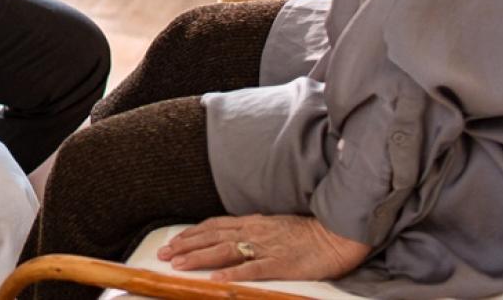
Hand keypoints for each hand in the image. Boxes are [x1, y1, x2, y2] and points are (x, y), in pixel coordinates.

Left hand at [158, 213, 370, 283]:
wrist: (339, 232)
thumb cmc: (311, 232)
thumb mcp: (277, 227)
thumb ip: (255, 231)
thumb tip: (234, 236)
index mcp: (254, 223)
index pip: (214, 226)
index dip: (191, 234)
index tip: (173, 242)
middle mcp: (255, 231)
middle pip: (212, 237)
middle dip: (185, 246)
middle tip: (163, 255)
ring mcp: (266, 247)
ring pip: (224, 250)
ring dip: (198, 258)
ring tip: (177, 265)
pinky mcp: (281, 263)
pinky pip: (252, 270)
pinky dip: (231, 275)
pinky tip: (215, 281)